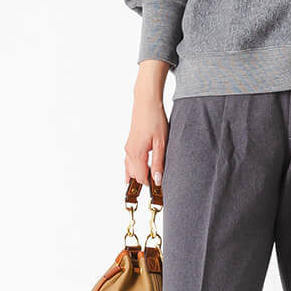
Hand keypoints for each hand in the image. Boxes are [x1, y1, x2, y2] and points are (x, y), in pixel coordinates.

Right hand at [125, 60, 170, 186]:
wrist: (146, 102)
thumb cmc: (155, 119)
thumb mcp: (161, 142)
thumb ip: (159, 162)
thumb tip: (158, 180)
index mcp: (137, 154)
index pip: (141, 178)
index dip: (150, 185)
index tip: (160, 189)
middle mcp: (129, 152)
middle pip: (134, 176)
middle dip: (144, 182)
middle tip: (157, 185)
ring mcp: (128, 148)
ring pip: (129, 169)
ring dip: (138, 176)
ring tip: (148, 182)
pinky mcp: (130, 144)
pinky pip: (128, 162)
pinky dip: (133, 169)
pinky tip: (138, 171)